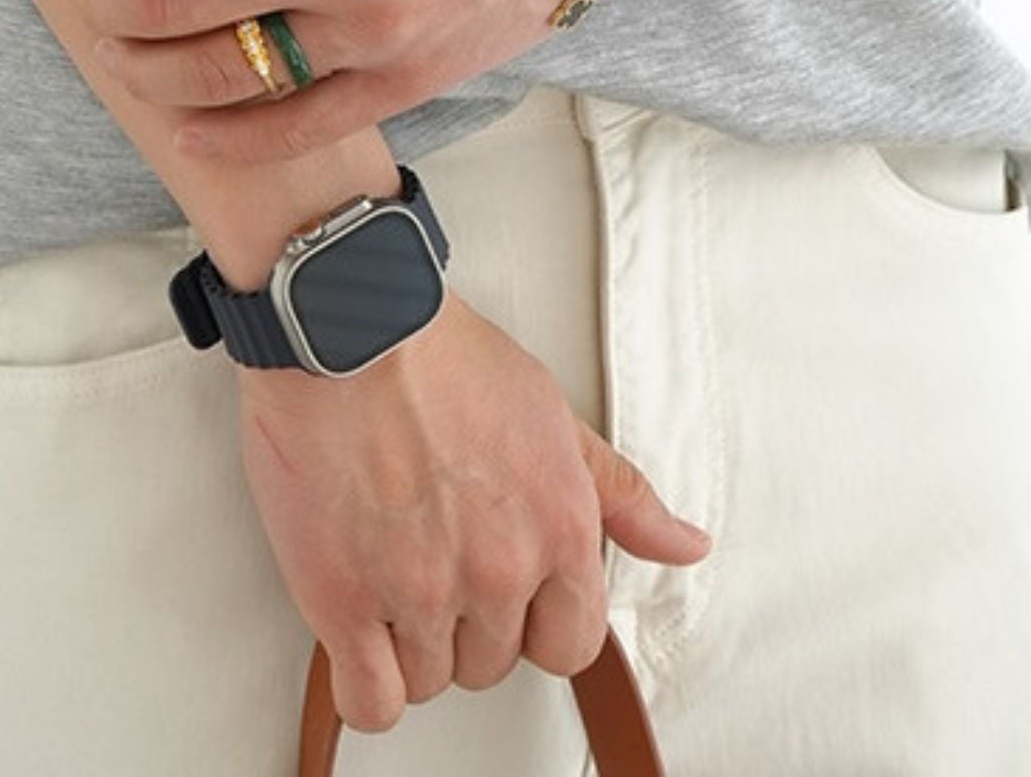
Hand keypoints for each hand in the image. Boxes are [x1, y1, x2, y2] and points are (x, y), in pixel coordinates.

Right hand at [234, 287, 711, 733]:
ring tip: (389, 567)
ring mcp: (421, 591)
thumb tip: (685, 545)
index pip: (572, 646)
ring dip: (410, 642)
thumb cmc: (444, 358)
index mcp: (559, 530)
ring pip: (431, 680)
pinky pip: (373, 702)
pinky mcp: (344, 600)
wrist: (351, 328)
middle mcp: (499, 570)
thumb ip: (624, 496)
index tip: (506, 592)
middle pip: (493, 663)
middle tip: (436, 555)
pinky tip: (361, 635)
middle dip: (467, 622)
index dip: (536, 621)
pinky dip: (368, 684)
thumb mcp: (556, 417)